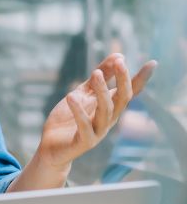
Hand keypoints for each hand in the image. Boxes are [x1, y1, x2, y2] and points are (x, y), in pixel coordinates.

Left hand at [36, 54, 156, 170]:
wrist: (52, 148)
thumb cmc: (68, 119)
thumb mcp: (82, 93)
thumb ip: (99, 77)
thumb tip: (118, 55)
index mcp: (109, 108)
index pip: (129, 92)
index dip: (140, 79)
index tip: (152, 63)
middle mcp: (108, 120)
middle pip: (121, 99)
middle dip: (122, 80)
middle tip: (120, 62)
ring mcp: (97, 132)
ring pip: (106, 111)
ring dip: (102, 91)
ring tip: (95, 73)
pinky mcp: (84, 142)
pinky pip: (84, 126)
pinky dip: (79, 111)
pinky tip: (71, 96)